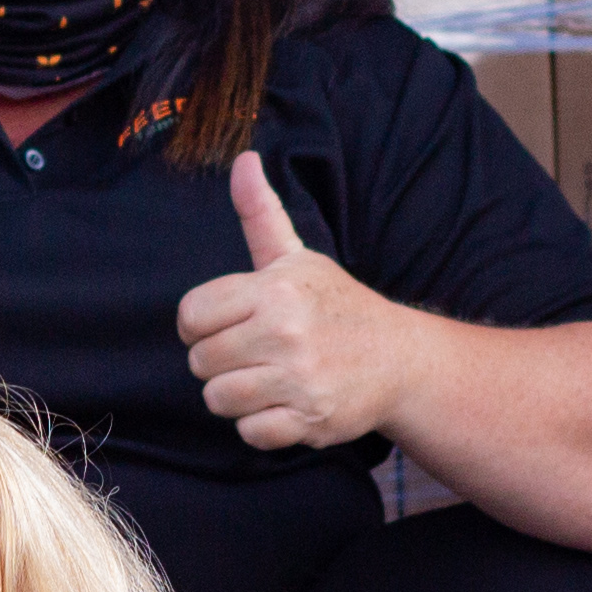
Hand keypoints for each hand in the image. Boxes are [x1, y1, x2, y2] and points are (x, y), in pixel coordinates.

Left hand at [177, 151, 416, 452]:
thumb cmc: (336, 306)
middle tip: (256, 355)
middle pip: (201, 361)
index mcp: (274, 289)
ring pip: (218, 399)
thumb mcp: (297, 257)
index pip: (191, 316)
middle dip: (221, 362)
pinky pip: (250, 433)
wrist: (400, 359)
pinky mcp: (310, 419)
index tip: (230, 326)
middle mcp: (285, 331)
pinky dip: (262, 426)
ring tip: (268, 380)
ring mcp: (298, 378)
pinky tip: (285, 406)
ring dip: (237, 397)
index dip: (202, 326)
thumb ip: (260, 212)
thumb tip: (243, 158)